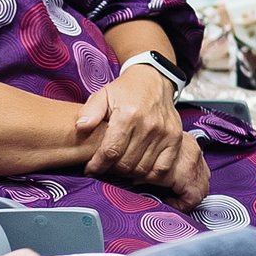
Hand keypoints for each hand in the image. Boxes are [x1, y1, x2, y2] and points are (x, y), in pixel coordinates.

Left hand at [77, 65, 207, 207]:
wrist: (154, 80)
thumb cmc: (125, 91)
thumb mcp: (103, 95)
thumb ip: (90, 111)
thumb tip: (80, 127)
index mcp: (128, 115)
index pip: (111, 151)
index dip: (98, 165)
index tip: (91, 169)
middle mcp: (149, 126)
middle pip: (126, 163)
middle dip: (111, 169)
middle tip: (105, 165)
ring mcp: (164, 134)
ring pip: (142, 169)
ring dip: (128, 172)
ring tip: (120, 166)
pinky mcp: (175, 139)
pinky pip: (161, 168)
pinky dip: (148, 175)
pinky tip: (138, 169)